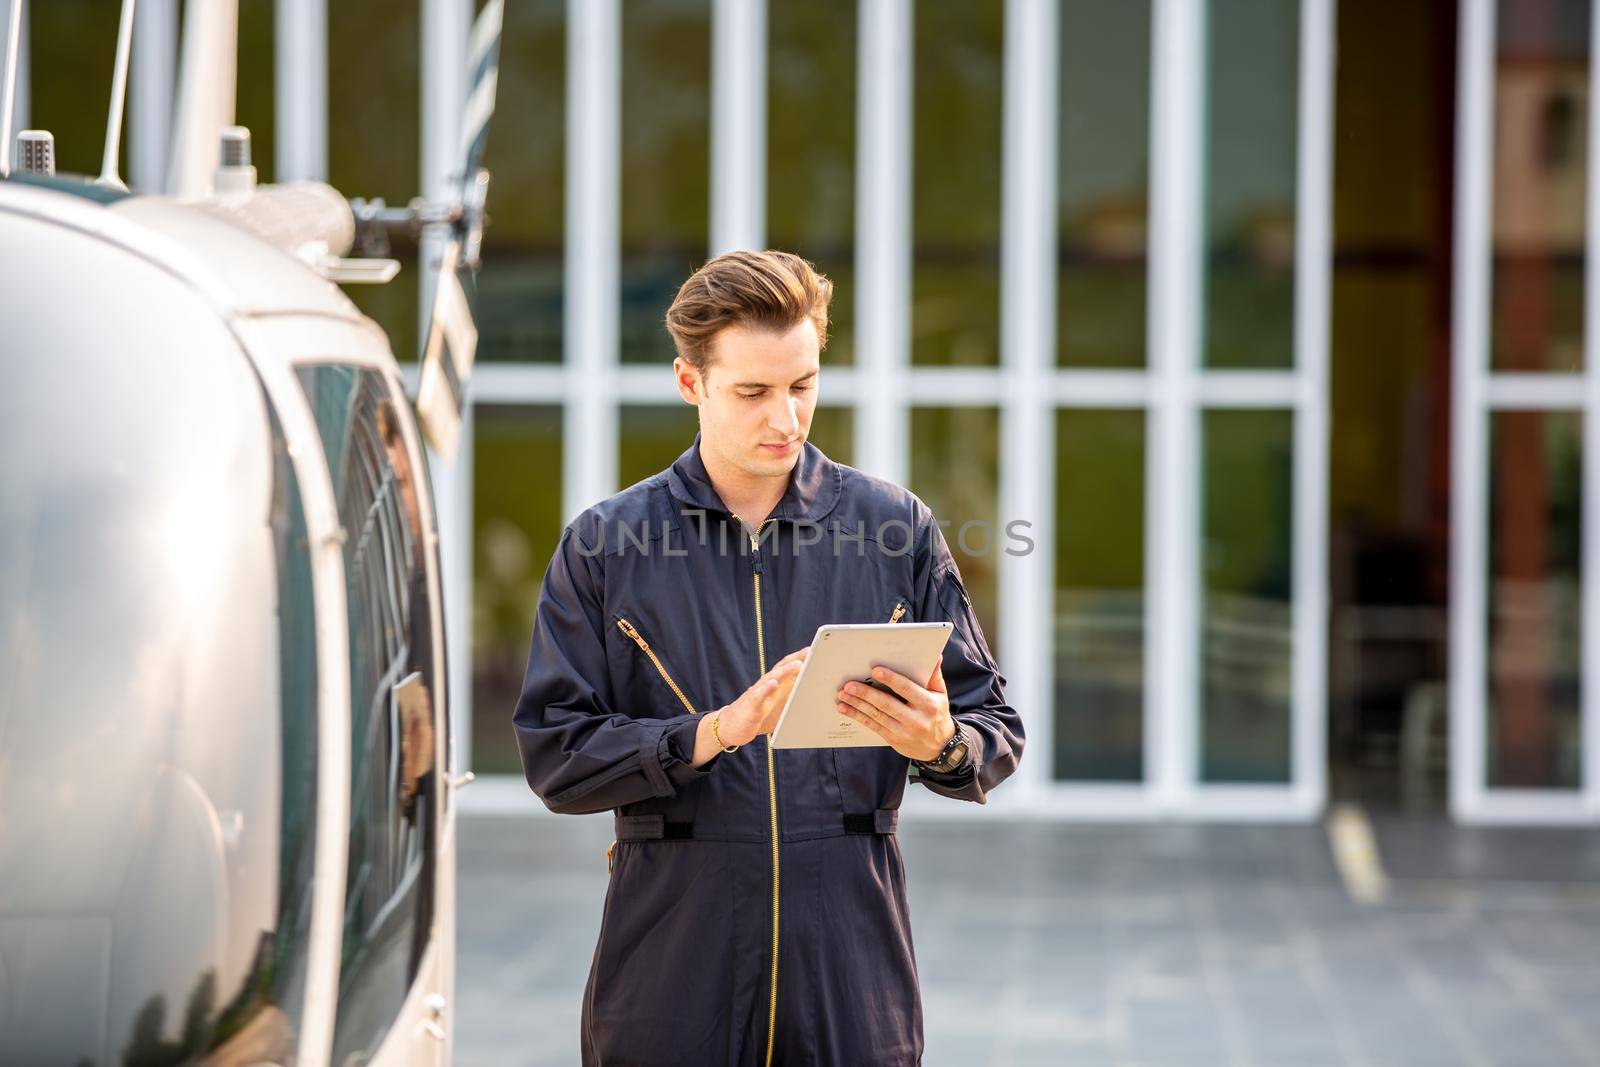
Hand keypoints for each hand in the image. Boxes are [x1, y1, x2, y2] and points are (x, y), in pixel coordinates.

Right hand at [707, 647, 808, 748]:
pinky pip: (758, 695)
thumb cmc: (759, 714)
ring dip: (785, 671)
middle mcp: (767, 684)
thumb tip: (816, 699)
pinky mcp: (751, 705)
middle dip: (796, 659)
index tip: (815, 650)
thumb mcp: (780, 707)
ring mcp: (758, 693)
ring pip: (772, 678)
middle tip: (810, 651)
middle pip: (782, 667)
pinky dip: (766, 688)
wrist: (732, 726)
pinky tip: (773, 684)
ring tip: (797, 665)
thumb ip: (794, 699)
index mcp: (776, 685)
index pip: (788, 667)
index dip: (801, 658)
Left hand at [835, 655, 954, 761]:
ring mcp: (903, 731)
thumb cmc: (937, 714)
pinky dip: (857, 716)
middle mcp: (916, 719)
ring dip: (857, 705)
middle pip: (887, 704)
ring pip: (876, 716)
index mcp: (928, 704)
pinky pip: (873, 726)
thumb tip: (935, 656)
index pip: (907, 689)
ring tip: (843, 694)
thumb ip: (934, 675)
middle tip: (849, 685)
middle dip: (866, 694)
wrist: (940, 746)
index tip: (875, 671)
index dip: (891, 680)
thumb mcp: (940, 694)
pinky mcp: (893, 740)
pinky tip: (846, 708)